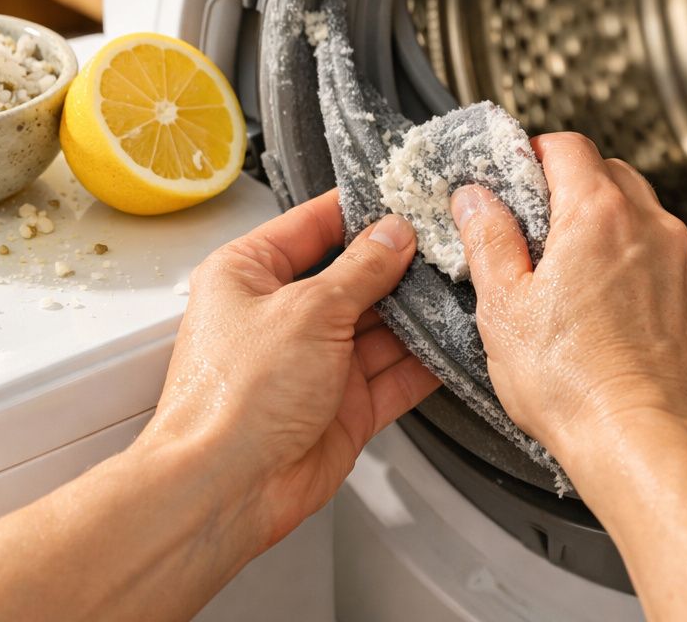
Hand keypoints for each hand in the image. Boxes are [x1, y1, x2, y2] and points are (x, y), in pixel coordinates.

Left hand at [138, 191, 439, 550]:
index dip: (358, 211)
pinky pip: (392, 376)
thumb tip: (393, 236)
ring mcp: (312, 364)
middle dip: (398, 265)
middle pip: (352, 276)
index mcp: (248, 275)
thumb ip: (361, 270)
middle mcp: (280, 317)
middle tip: (445, 245)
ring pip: (378, 327)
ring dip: (417, 314)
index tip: (401, 198)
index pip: (310, 225)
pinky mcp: (341, 407)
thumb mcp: (308, 310)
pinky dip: (424, 363)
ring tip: (459, 288)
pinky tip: (452, 343)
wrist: (226, 488)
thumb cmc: (234, 398)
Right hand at [450, 132, 686, 469]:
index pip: (568, 147)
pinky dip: (652, 276)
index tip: (521, 177)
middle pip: (613, 176)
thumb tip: (476, 200)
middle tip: (545, 232)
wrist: (649, 444)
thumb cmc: (575, 385)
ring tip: (586, 284)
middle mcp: (653, 228)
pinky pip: (678, 267)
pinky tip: (626, 318)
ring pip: (650, 222)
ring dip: (618, 235)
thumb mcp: (504, 309)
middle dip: (577, 190)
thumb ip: (488, 240)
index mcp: (597, 216)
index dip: (537, 154)